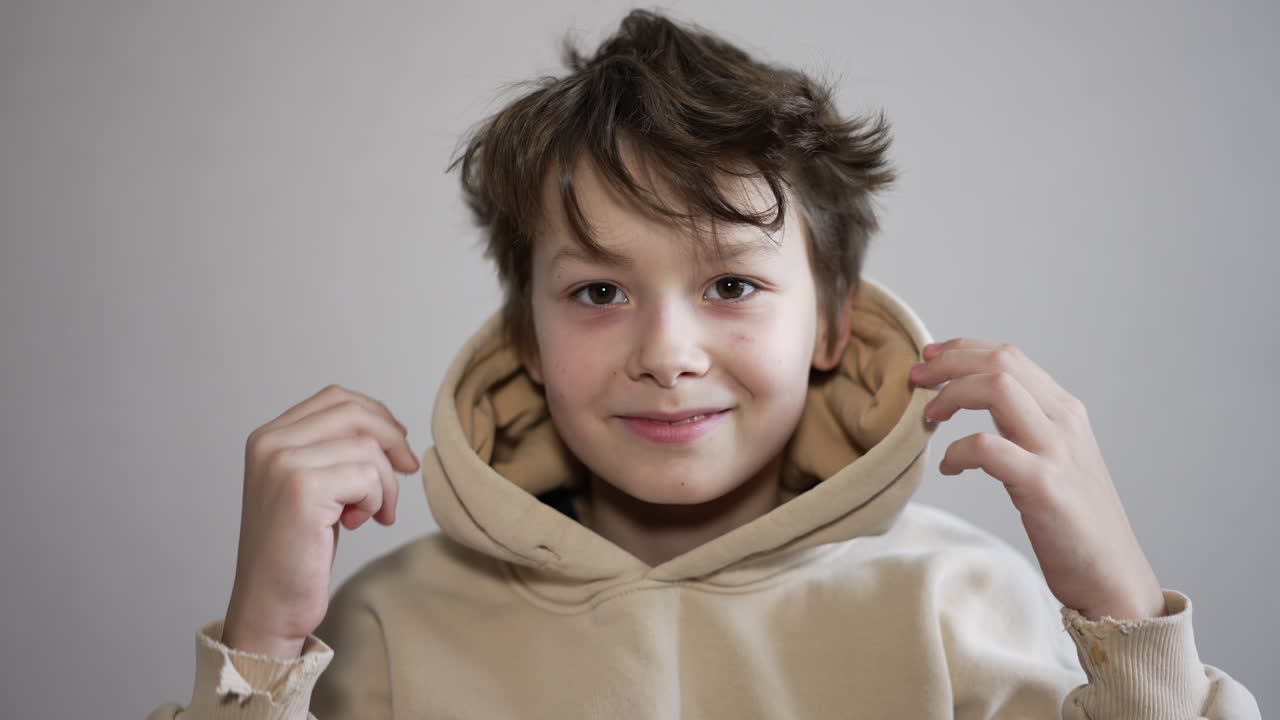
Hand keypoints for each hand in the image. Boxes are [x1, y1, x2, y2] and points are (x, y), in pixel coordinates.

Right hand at [222, 385, 419, 657]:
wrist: (269, 605)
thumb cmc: (297, 552)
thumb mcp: (314, 488)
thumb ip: (336, 453)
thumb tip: (394, 431)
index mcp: (268, 438)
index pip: (336, 399)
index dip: (377, 416)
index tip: (398, 446)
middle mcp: (270, 444)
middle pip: (355, 414)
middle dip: (392, 442)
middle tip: (407, 471)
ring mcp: (283, 463)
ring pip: (368, 447)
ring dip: (384, 484)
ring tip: (371, 514)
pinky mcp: (303, 489)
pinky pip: (368, 475)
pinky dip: (377, 500)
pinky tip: (359, 524)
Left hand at [911, 339, 1164, 620]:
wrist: (1113, 578)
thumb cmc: (1075, 525)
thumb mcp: (1053, 460)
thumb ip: (1023, 428)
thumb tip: (975, 403)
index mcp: (1065, 412)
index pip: (1010, 356)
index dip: (963, 349)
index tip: (930, 357)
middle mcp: (1064, 422)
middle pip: (1001, 361)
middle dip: (949, 362)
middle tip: (915, 378)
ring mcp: (1056, 452)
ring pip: (998, 388)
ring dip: (951, 393)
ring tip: (929, 416)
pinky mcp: (1043, 485)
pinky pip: (988, 447)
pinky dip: (958, 450)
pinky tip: (948, 467)